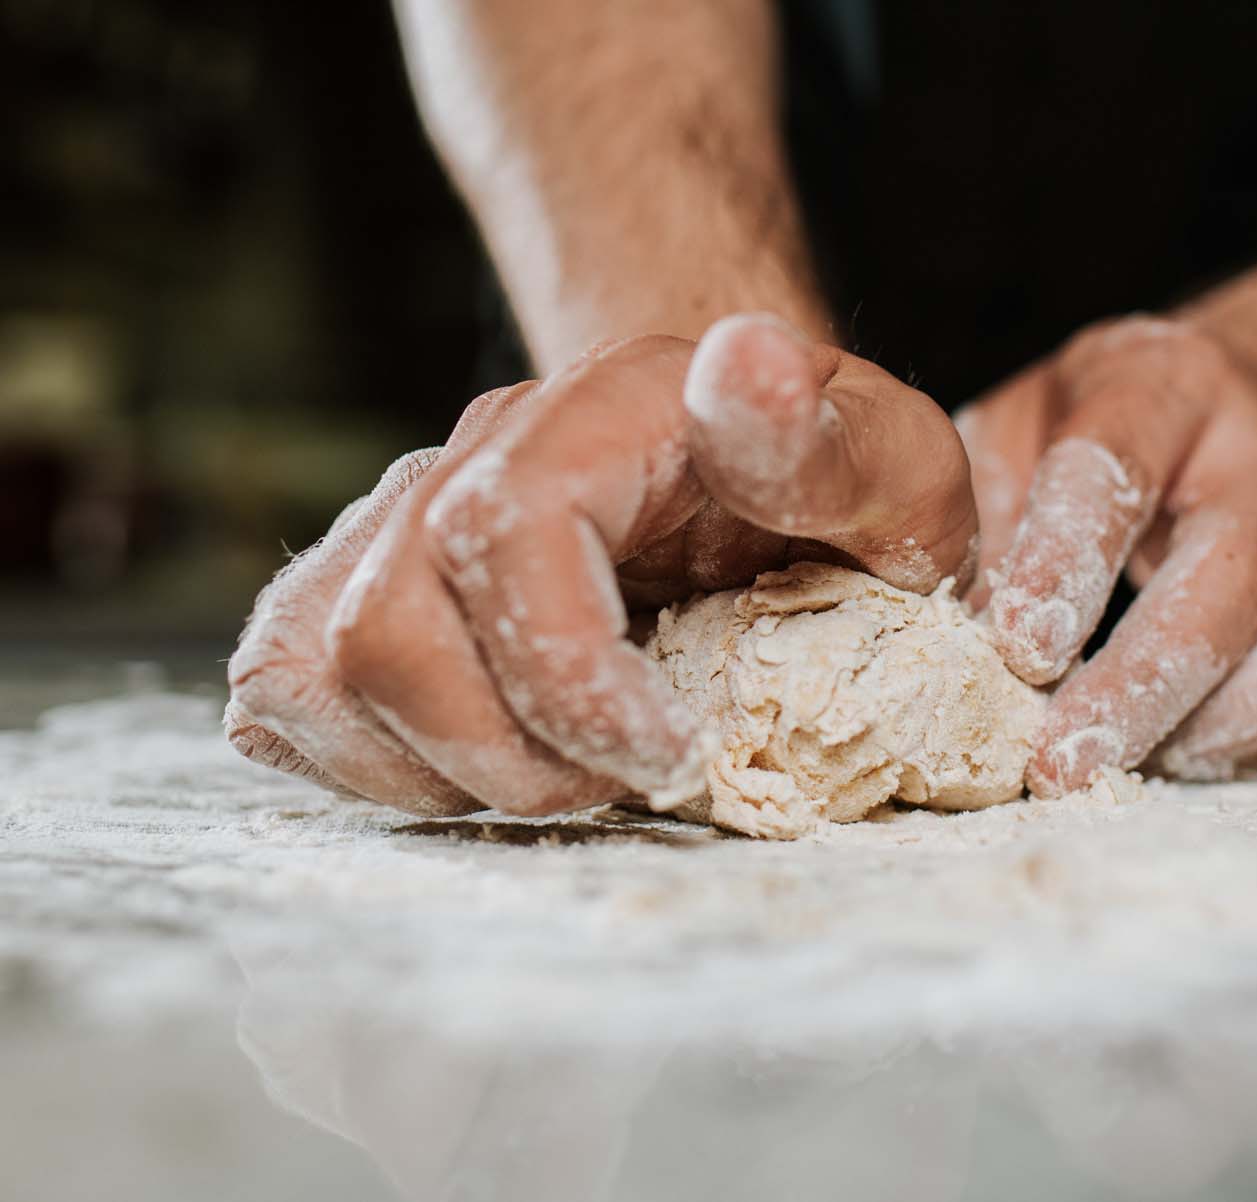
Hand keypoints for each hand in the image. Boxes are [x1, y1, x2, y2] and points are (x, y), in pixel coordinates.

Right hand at [225, 316, 975, 815]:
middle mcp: (481, 449)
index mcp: (609, 410)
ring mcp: (402, 513)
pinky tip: (480, 760)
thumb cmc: (832, 496)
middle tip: (629, 780)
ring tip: (562, 774)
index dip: (566, 674)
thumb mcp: (897, 478)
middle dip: (509, 754)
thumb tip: (744, 367)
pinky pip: (284, 685)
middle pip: (386, 623)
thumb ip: (840, 447)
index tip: (671, 754)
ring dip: (441, 770)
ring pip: (317, 666)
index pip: (504, 523)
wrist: (754, 479)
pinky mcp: (355, 583)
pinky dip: (370, 761)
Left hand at [958, 314, 1256, 795]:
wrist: (1236, 394)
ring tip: (1168, 760)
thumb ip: (977, 523)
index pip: (1116, 471)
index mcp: (1157, 389)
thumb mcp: (1011, 430)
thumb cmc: (1097, 428)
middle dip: (1152, 682)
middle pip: (1238, 572)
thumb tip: (945, 649)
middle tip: (1071, 760)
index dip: (1066, 564)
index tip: (1018, 652)